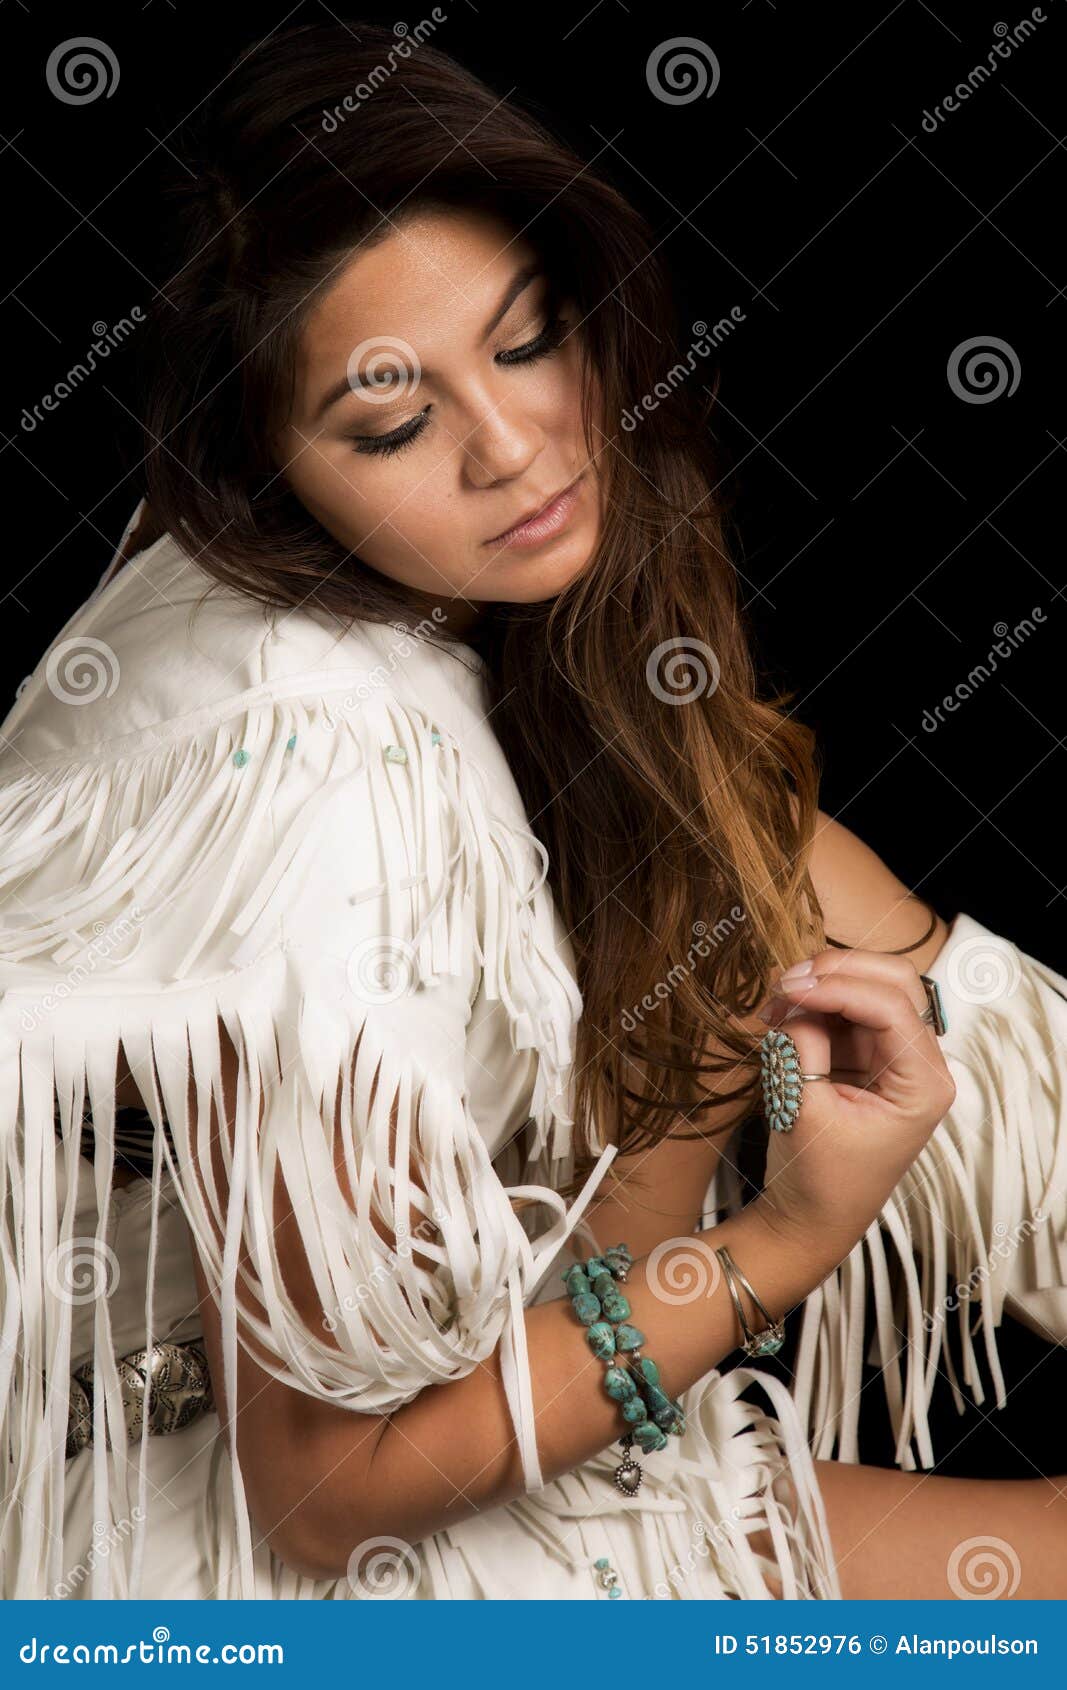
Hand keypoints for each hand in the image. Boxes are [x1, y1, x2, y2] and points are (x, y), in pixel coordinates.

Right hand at [749, 948, 955, 1263]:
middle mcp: (918, 1062)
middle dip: (839, 971)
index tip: (790, 991)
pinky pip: (843, 1009)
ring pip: (868, 987)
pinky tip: (779, 1016)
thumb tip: (796, 1000)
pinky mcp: (863, 1056)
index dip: (839, 988)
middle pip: (894, 981)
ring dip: (821, 984)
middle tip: (787, 984)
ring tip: (775, 1004)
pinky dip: (812, 1003)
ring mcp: (891, 1055)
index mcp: (925, 1083)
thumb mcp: (805, 1111)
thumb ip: (804, 1047)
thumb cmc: (819, 1179)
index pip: (892, 1006)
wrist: (811, 1219)